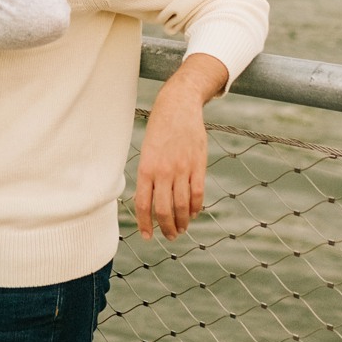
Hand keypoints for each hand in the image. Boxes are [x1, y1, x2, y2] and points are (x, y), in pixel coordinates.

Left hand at [134, 59, 227, 238]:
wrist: (178, 105)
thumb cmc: (159, 129)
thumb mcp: (147, 150)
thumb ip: (149, 175)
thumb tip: (150, 202)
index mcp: (146, 167)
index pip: (143, 204)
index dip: (145, 224)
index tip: (147, 236)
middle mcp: (163, 171)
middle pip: (164, 210)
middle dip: (166, 228)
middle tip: (169, 236)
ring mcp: (182, 169)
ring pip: (181, 206)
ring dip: (181, 222)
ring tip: (181, 229)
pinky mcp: (198, 165)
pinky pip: (197, 194)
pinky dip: (195, 208)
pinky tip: (192, 213)